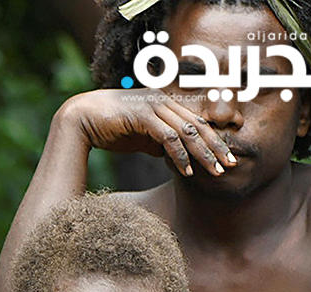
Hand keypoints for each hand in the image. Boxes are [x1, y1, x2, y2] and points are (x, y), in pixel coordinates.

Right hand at [60, 88, 232, 176]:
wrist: (80, 120)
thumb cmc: (108, 129)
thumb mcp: (140, 137)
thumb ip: (158, 141)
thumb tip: (173, 154)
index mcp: (164, 103)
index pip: (196, 121)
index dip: (214, 139)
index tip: (225, 157)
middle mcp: (162, 100)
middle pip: (198, 124)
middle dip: (216, 146)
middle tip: (230, 164)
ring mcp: (153, 105)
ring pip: (187, 131)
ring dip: (202, 154)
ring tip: (214, 172)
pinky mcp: (142, 115)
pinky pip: (168, 137)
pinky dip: (179, 155)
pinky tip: (186, 171)